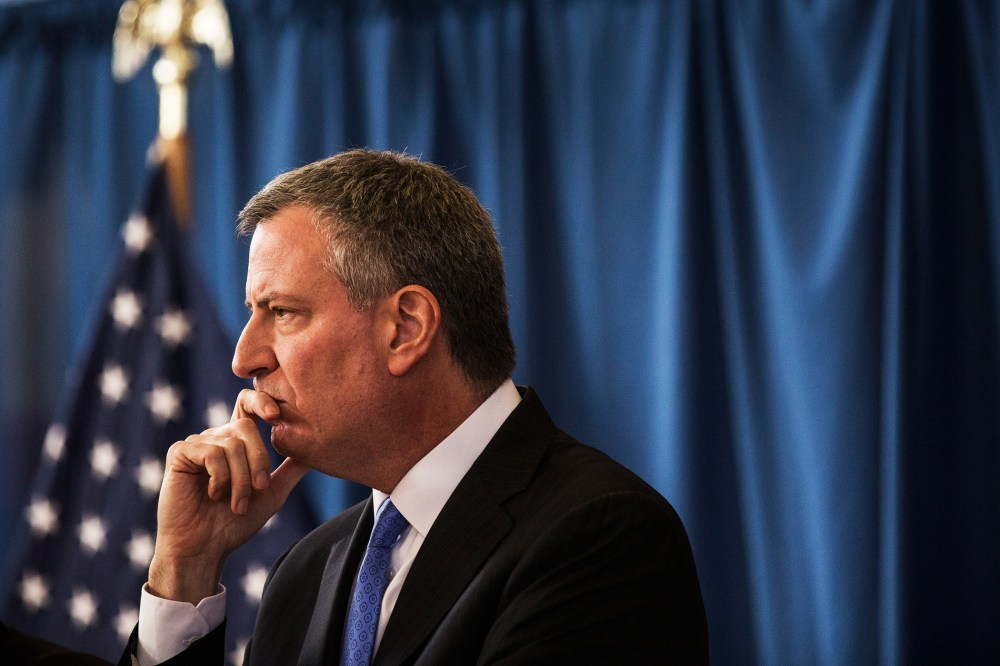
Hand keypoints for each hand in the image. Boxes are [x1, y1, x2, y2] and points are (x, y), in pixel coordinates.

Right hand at [147, 389, 309, 603]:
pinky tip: (214, 495)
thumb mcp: (272, 494)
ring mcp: (196, 444)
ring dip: (240, 479)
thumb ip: (291, 470)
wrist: (205, 548)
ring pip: (231, 444)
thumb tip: (318, 450)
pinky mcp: (180, 454)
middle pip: (246, 427)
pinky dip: (220, 478)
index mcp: (236, 442)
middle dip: (258, 461)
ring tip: (236, 504)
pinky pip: (211, 453)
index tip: (276, 416)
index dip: (261, 400)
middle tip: (258, 489)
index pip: (248, 404)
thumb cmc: (235, 523)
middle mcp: (215, 437)